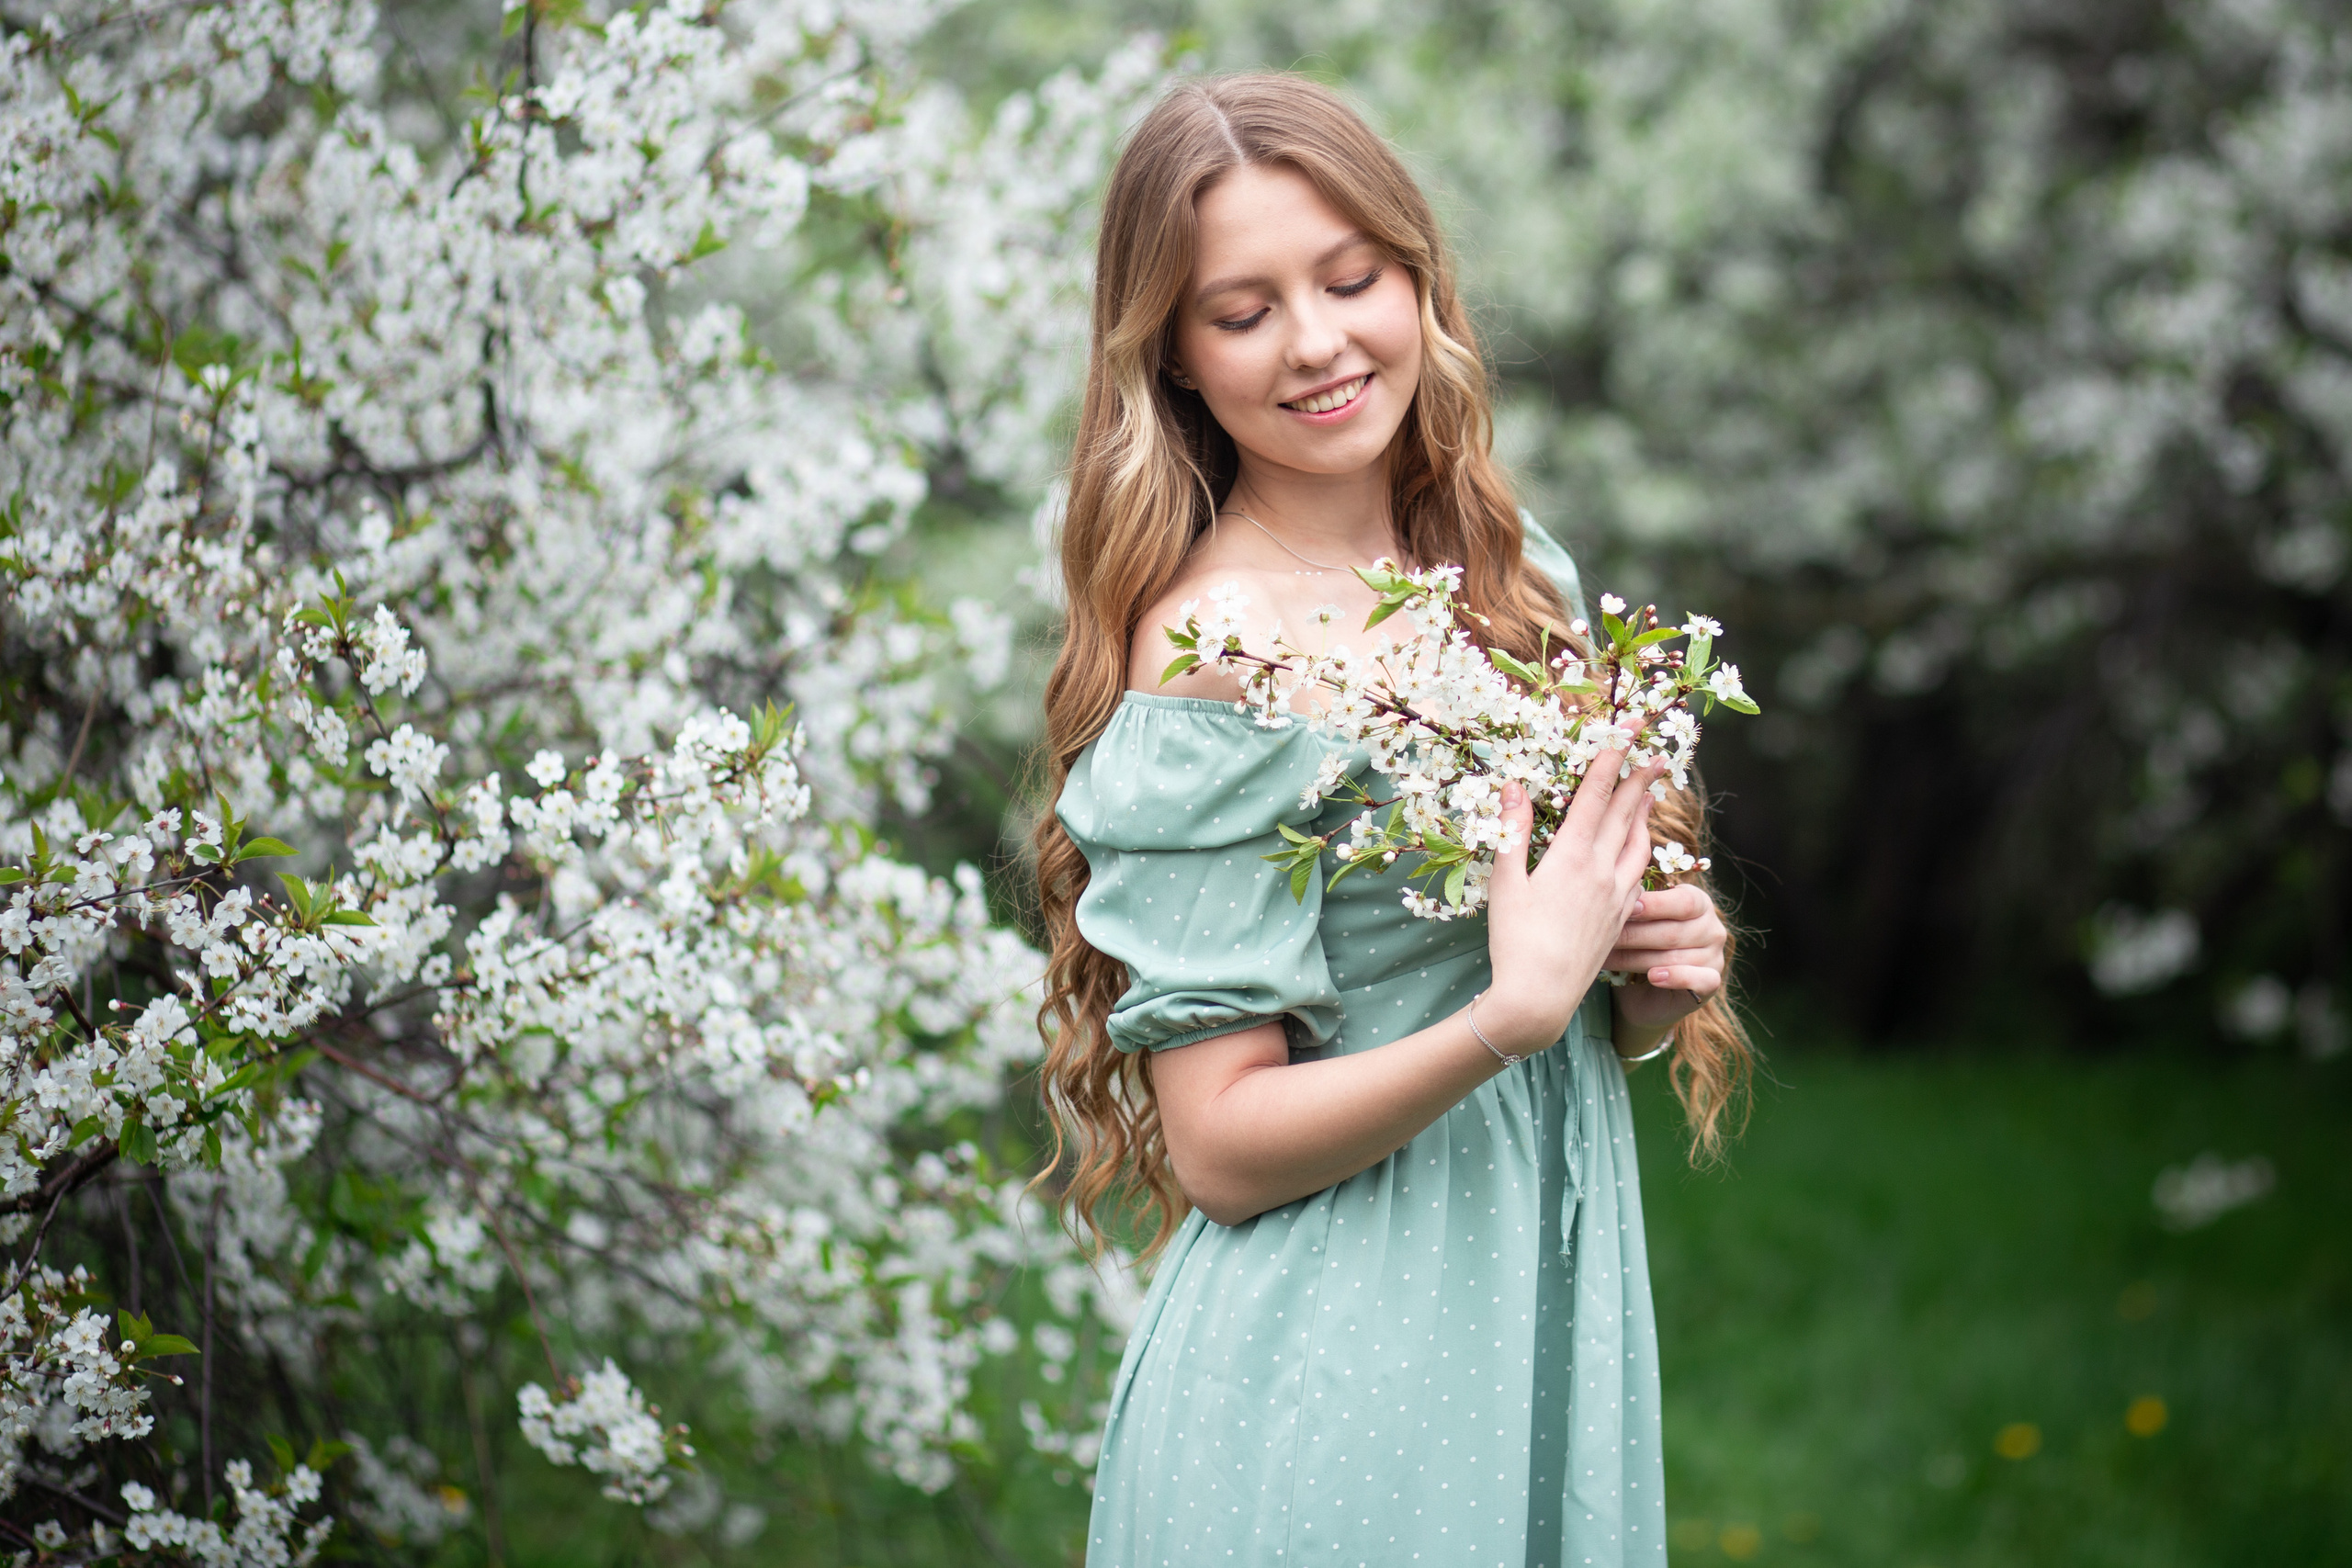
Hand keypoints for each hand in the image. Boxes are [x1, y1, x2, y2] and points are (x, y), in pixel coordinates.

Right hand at [1480, 752, 1660, 1053]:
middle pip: (1627, 814)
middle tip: (1656, 753)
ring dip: (1646, 815)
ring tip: (1652, 795)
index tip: (1625, 732)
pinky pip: (1639, 873)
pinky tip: (1639, 850)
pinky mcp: (1622, 918)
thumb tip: (1515, 787)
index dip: (1610, 760)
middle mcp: (1602, 872)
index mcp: (1572, 858)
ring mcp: (1617, 897)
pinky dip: (1642, 850)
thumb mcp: (1504, 883)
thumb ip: (1513, 832)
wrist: (1540, 998)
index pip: (1596, 797)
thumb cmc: (1514, 942)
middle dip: (1641, 779)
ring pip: (1640, 844)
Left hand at [1607, 882, 1726, 1032]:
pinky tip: (1653, 976)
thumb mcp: (1640, 919)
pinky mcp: (1711, 983)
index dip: (1655, 905)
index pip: (1685, 901)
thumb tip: (1621, 889)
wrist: (1643, 991)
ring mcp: (1714, 956)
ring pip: (1675, 957)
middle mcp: (1711, 928)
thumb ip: (1637, 903)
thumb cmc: (1639, 943)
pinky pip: (1701, 980)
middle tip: (1603, 935)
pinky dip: (1676, 977)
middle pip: (1673, 932)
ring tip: (1607, 958)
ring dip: (1636, 959)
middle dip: (1633, 934)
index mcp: (1699, 903)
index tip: (1628, 907)